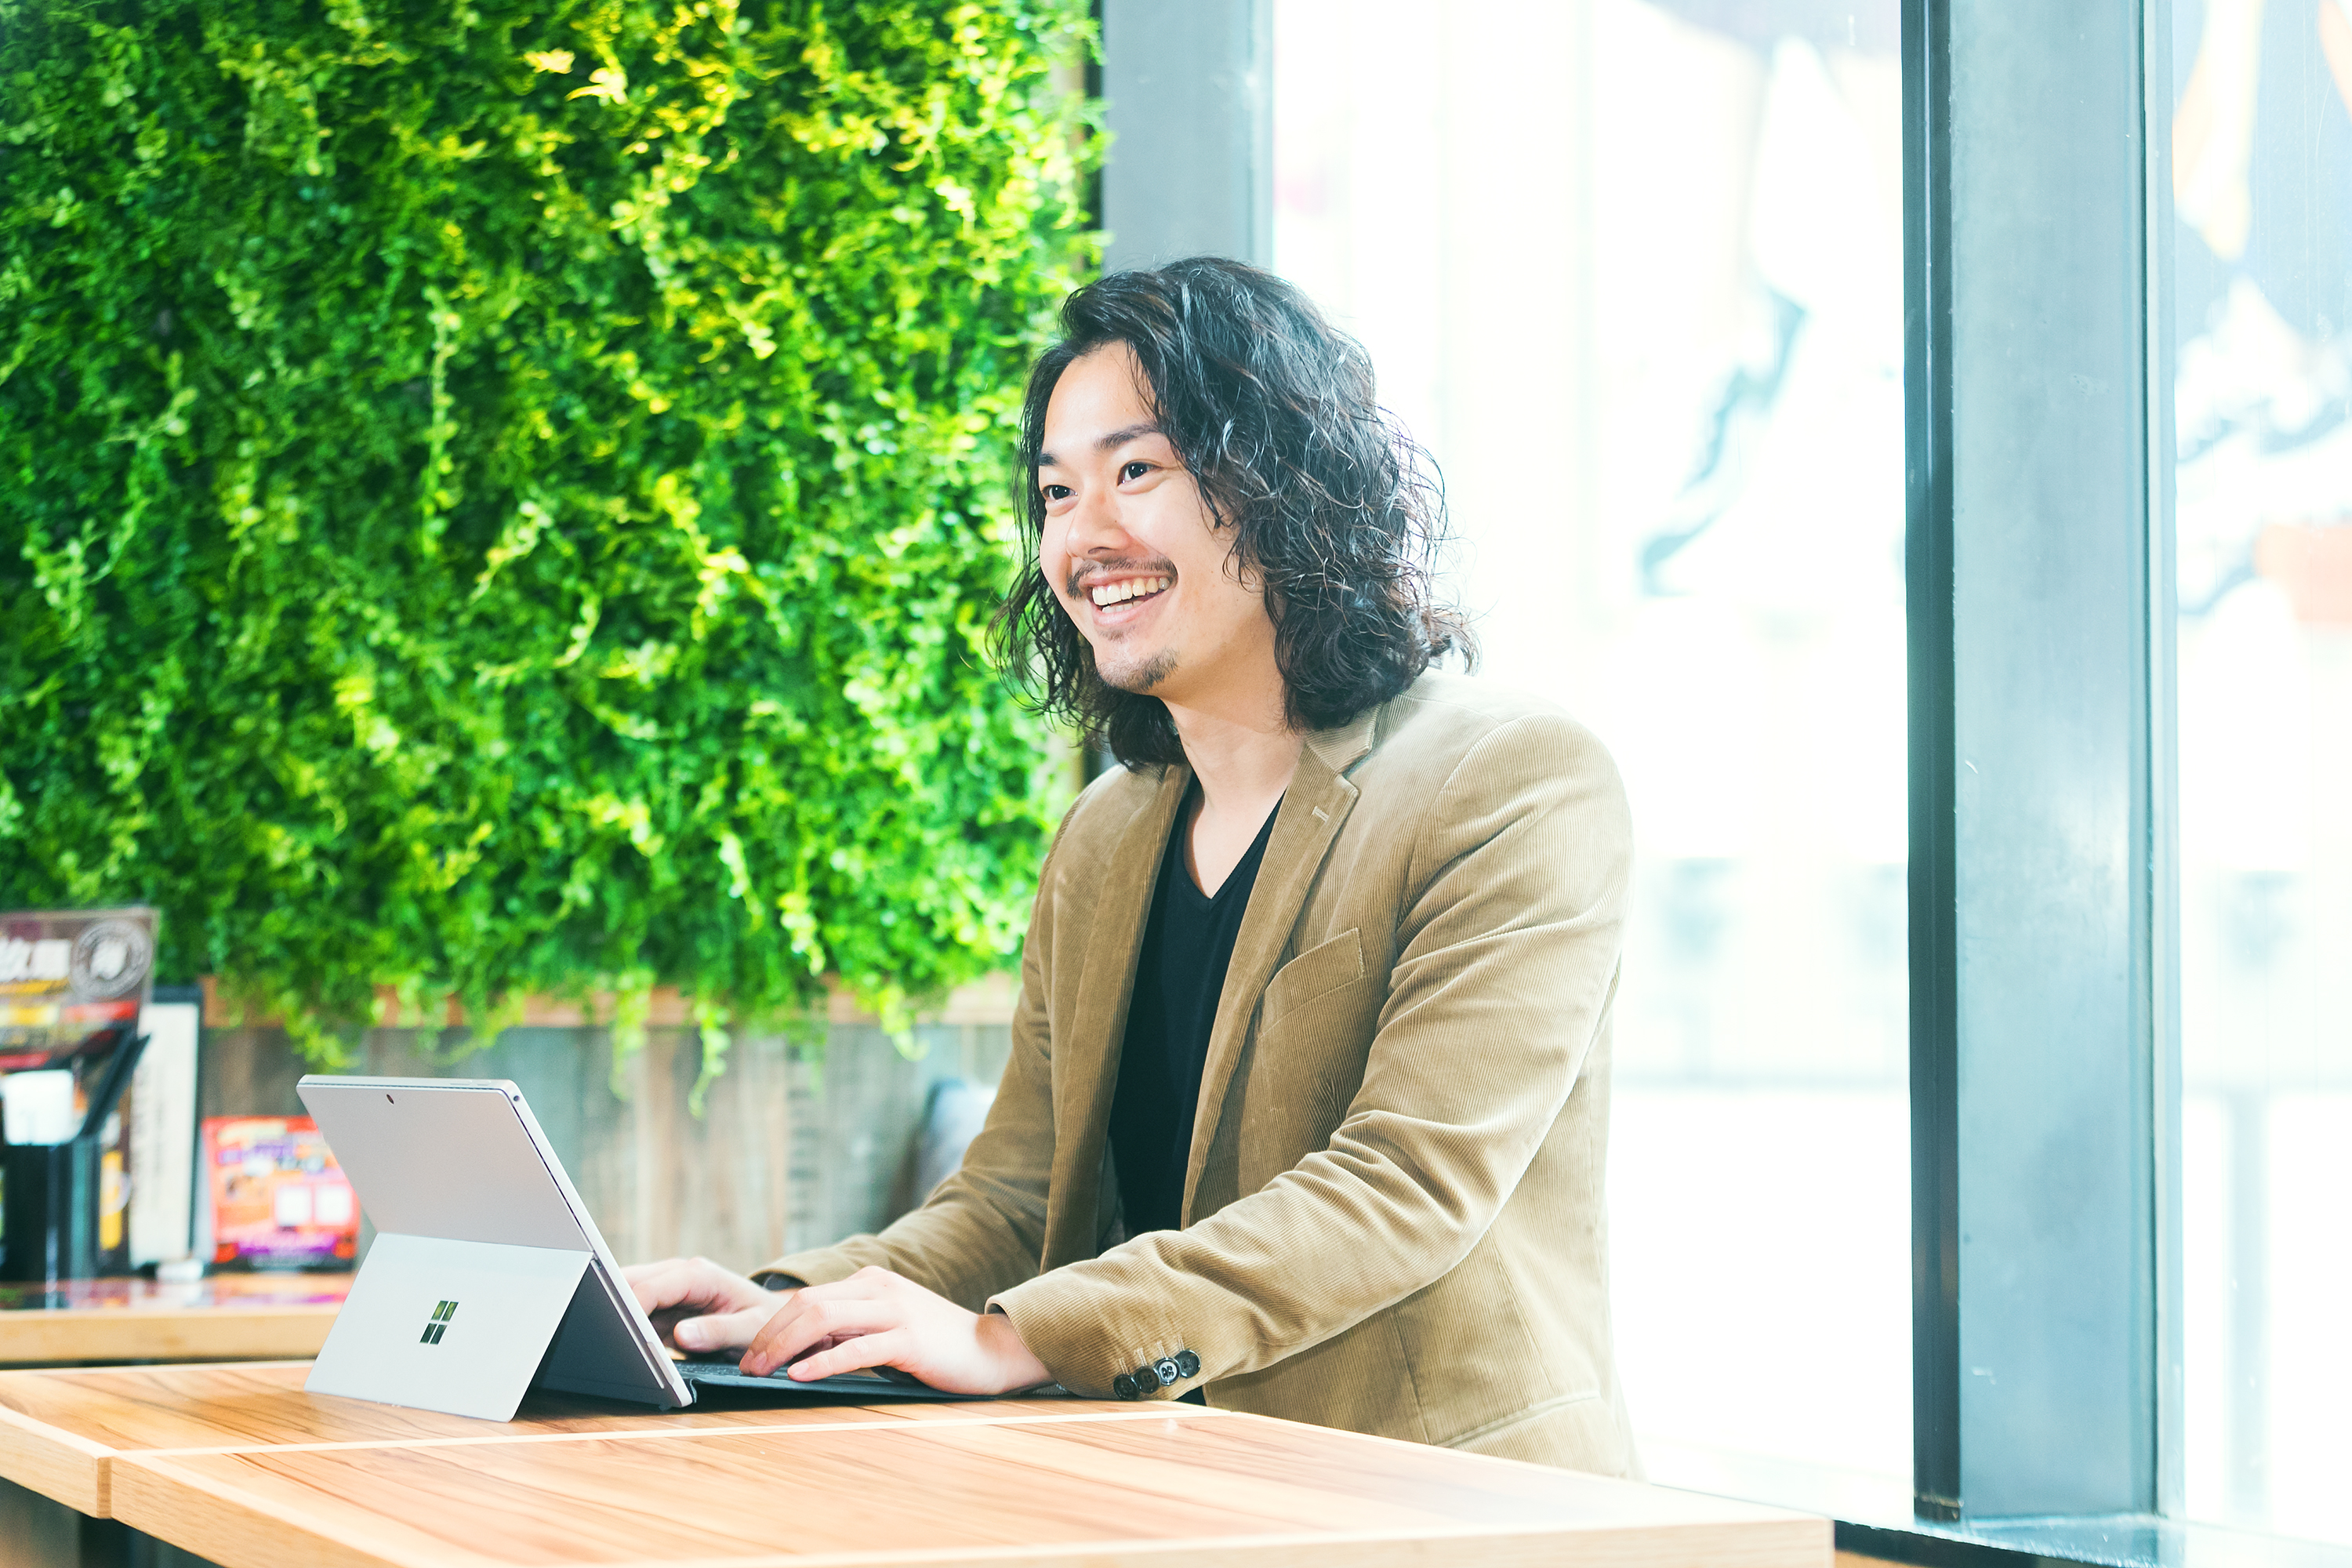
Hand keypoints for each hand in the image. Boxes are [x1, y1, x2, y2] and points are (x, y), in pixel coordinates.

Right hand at [622, 1256, 790, 1353]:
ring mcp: (668, 1290)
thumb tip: (682, 1335)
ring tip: (607, 1343)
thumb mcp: (751, 1328)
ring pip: (627, 1296)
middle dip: (613, 1307)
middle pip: (631, 1284)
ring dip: (616, 1317)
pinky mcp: (662, 1308)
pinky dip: (625, 1328)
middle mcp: (679, 1276)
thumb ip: (719, 1332)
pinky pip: (635, 1314)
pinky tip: (619, 1346)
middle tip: (602, 1336)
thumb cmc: (765, 1320)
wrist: (772, 1318)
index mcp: (700, 1275)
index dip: (631, 1308)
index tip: (620, 1333)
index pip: (653, 1287)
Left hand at [741, 1265, 1050, 1394]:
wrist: (991, 1350)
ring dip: (784, 1347)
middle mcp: (879, 1288)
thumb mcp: (885, 1328)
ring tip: (762, 1371)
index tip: (749, 1355)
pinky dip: (823, 1362)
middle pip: (807, 1305)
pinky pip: (857, 1348)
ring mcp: (895, 1311)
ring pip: (824, 1320)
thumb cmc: (934, 1346)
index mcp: (870, 1282)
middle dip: (769, 1337)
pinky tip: (800, 1376)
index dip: (771, 1327)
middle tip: (746, 1367)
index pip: (807, 1298)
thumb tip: (796, 1352)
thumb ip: (847, 1331)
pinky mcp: (910, 1339)